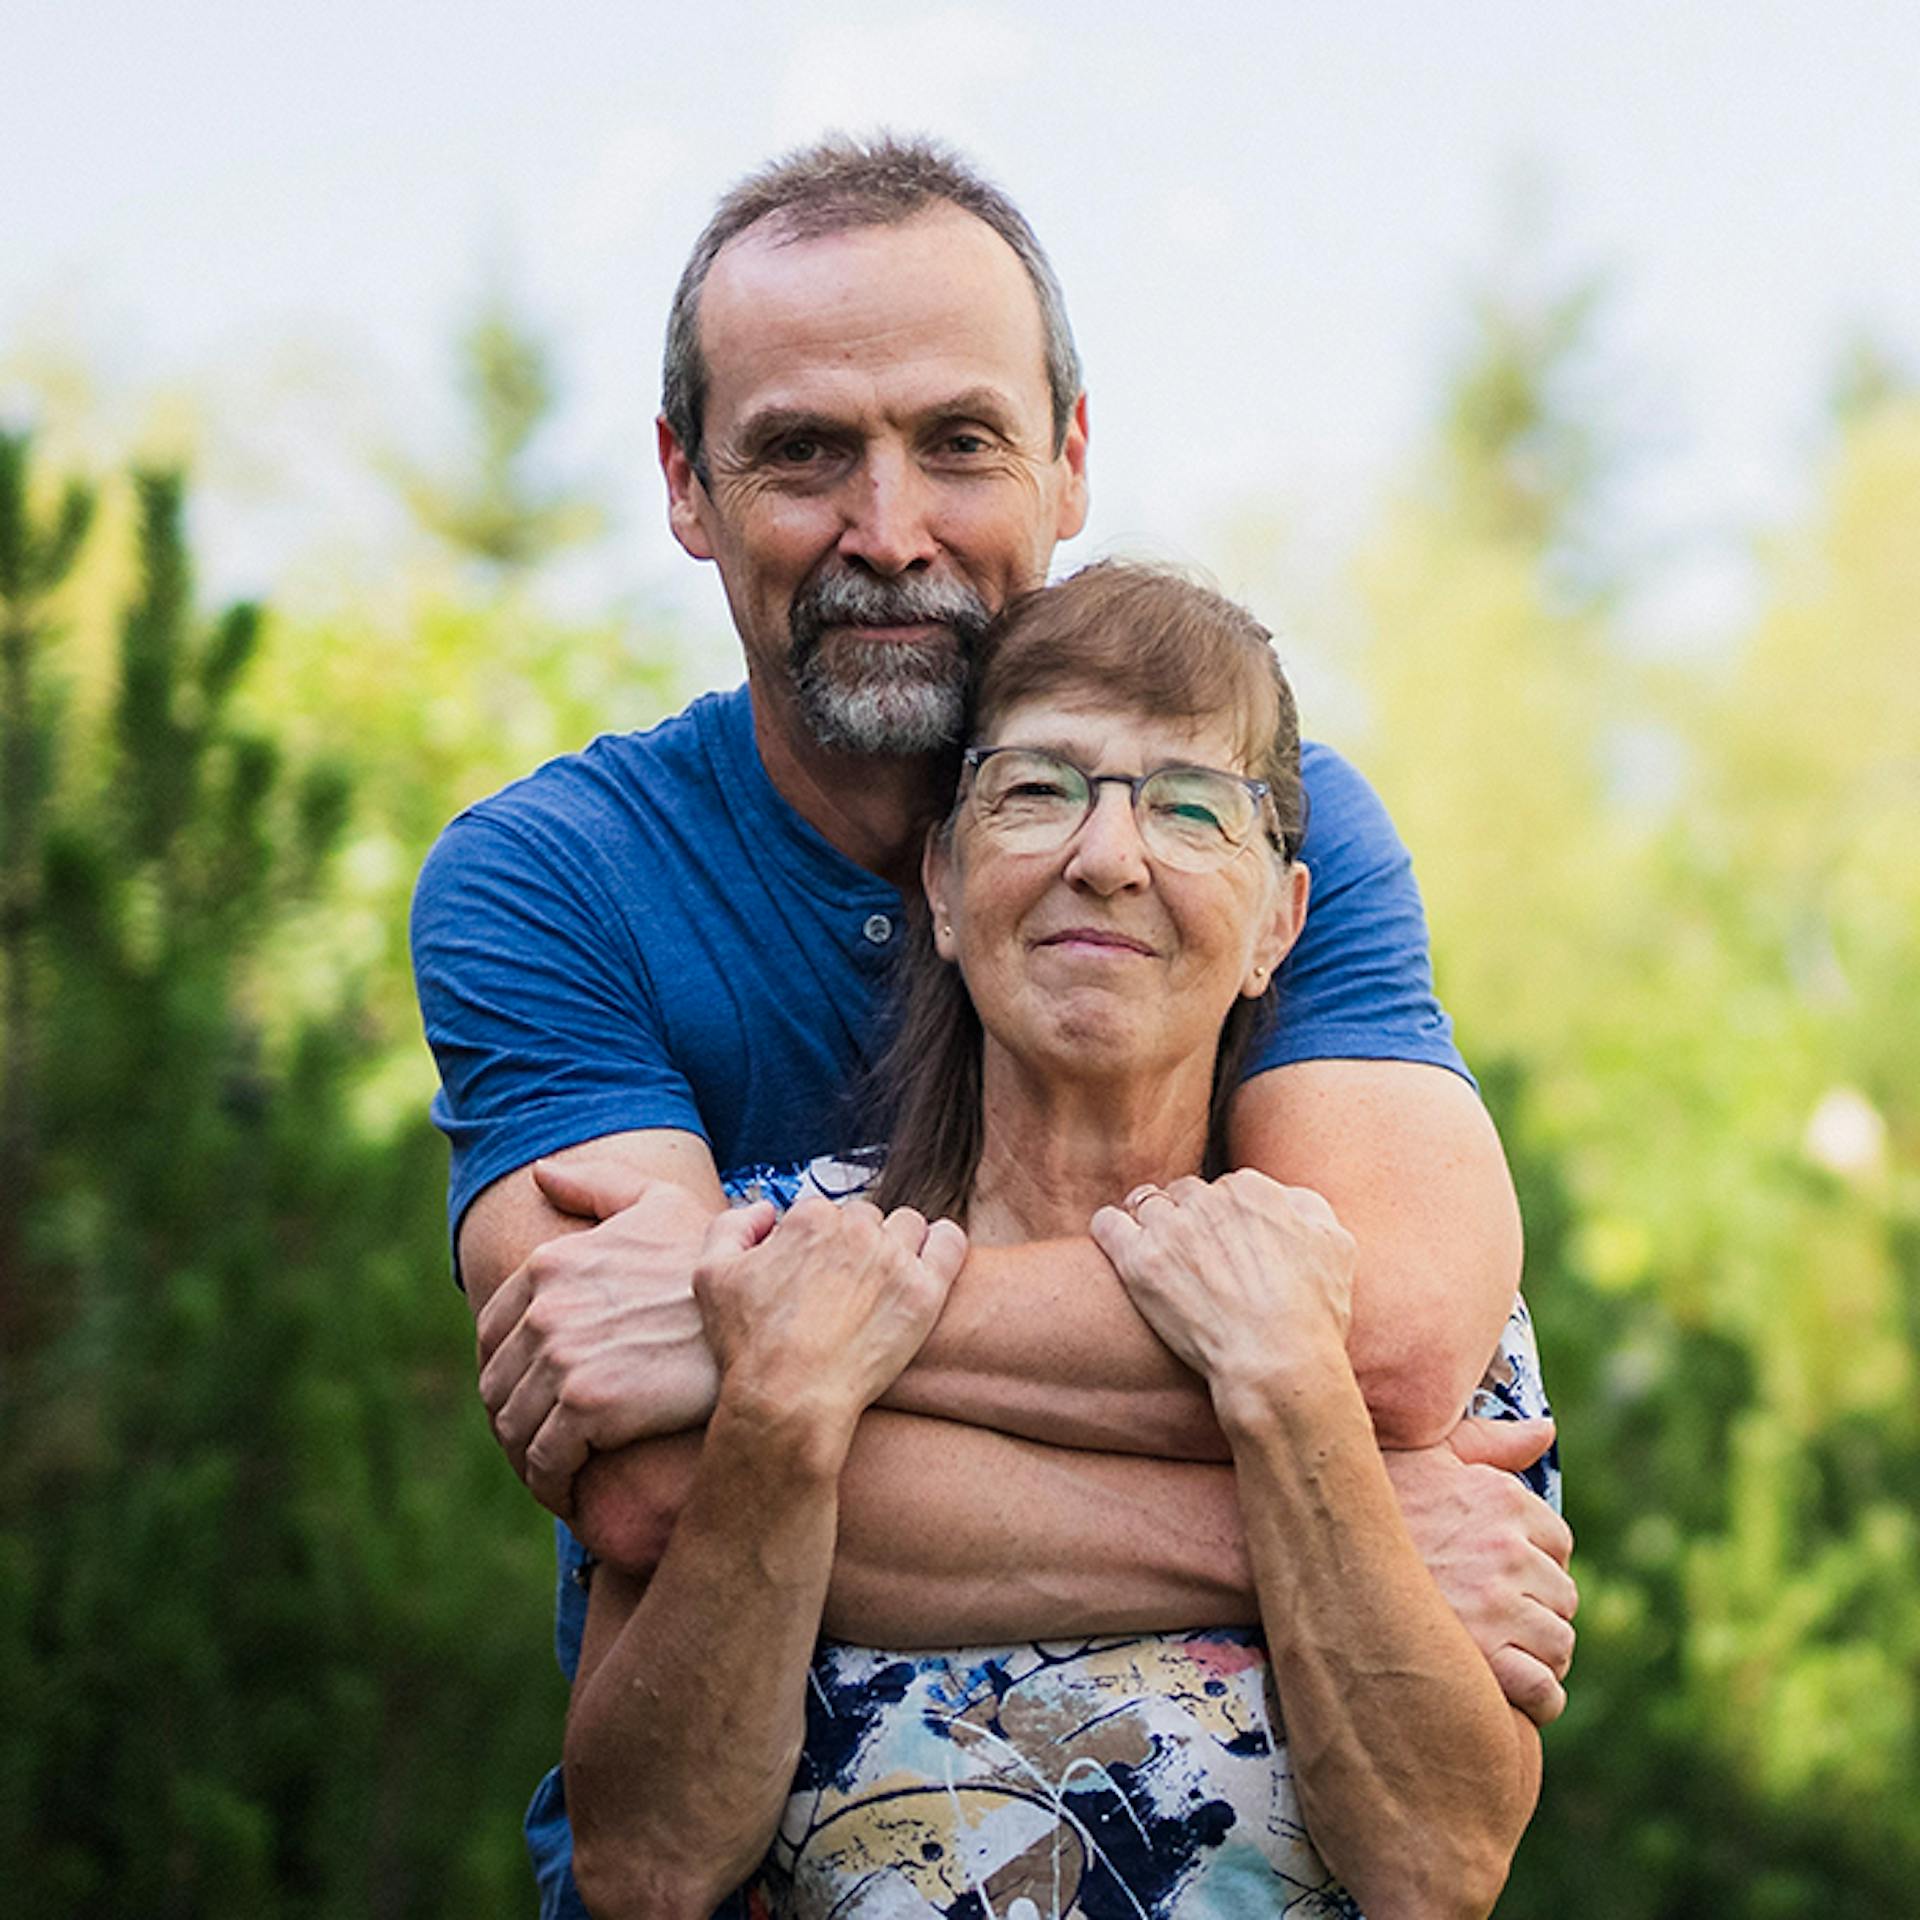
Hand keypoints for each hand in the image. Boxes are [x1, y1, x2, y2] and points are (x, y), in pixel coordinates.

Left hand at [476, 1166, 719, 1514]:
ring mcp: (563, 1358)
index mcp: (550, 1265)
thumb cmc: (716, 1264)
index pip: (493, 1334)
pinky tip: (570, 1494)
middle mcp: (545, 1309)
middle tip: (544, 1443)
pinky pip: (544, 1461)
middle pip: (497, 1386)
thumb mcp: (659, 1204)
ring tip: (555, 1475)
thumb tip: (542, 1174)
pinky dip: (549, 1485)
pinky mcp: (587, 1406)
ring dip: (527, 1459)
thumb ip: (598, 1186)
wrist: (761, 1322)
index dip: (509, 1371)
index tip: (534, 1396)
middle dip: (514, 1419)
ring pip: (514, 1428)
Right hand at [695, 1199, 966, 1432]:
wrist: (789, 1399)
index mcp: (810, 1218)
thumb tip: (766, 1210)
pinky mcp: (924, 1291)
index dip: (816, 1245)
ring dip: (897, 1244)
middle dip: (856, 1245)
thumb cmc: (749, 1344)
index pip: (824, 1213)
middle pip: (866, 1220)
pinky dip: (943, 1242)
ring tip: (883, 1281)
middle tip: (845, 1288)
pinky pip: (949, 1242)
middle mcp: (856, 1229)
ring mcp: (894, 1259)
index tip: (813, 1276)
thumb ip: (732, 1226)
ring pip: (907, 1227)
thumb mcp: (711, 1276)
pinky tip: (930, 1258)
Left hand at [1089, 1169, 1356, 1388]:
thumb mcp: (1336, 1246)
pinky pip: (1107, 1223)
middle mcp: (1209, 1200)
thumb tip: (1286, 1199)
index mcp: (1253, 1190)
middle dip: (1187, 1218)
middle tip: (1191, 1255)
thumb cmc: (1312, 1313)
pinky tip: (1119, 1244)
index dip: (1225, 1217)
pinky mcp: (1138, 1260)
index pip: (1226, 1187)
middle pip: (1185, 1193)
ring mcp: (1170, 1229)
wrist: (1277, 1362)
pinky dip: (1111, 1229)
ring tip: (1155, 1253)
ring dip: (1149, 1223)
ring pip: (1145, 1204)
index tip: (1225, 1243)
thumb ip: (1309, 1209)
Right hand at [1384, 1415, 1577, 1725]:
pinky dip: (1538, 1698)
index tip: (1503, 1576)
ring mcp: (1496, 1603)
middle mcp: (1507, 1548)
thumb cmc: (1365, 1496)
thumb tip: (1545, 1429)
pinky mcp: (1483, 1656)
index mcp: (1502, 1498)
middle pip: (1563, 1594)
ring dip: (1539, 1654)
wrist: (1308, 1544)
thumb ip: (1489, 1442)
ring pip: (1558, 1642)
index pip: (1557, 1542)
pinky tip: (1512, 1692)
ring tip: (1502, 1656)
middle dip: (1538, 1608)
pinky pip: (1543, 1688)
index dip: (1534, 1562)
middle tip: (1499, 1620)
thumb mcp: (1428, 1454)